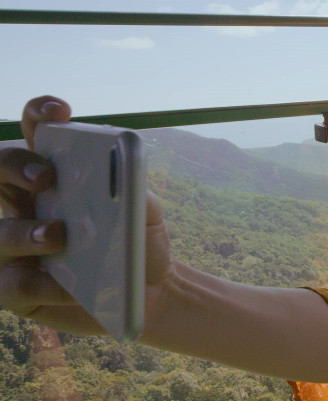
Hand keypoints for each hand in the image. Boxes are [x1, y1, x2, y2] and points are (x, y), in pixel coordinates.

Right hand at [0, 96, 174, 336]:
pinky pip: (10, 285)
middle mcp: (26, 205)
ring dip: (25, 232)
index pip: (34, 133)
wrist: (154, 292)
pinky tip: (65, 287)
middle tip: (47, 176)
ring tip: (59, 236)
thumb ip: (130, 184)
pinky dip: (37, 284)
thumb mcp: (144, 208)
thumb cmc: (141, 242)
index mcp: (54, 177)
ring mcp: (14, 248)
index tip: (59, 112)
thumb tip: (116, 166)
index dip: (38, 114)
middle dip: (13, 164)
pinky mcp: (16, 290)